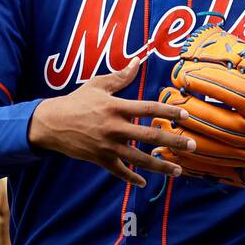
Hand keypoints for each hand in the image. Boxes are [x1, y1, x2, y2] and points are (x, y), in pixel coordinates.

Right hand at [28, 57, 195, 187]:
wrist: (51, 124)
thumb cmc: (76, 101)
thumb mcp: (97, 85)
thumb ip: (121, 76)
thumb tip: (138, 61)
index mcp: (116, 107)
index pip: (148, 108)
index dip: (168, 112)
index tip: (185, 116)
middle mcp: (115, 127)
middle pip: (150, 135)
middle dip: (173, 141)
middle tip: (193, 146)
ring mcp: (108, 146)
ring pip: (139, 159)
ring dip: (161, 166)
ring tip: (179, 170)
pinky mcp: (100, 159)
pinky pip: (119, 172)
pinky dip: (132, 178)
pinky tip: (145, 182)